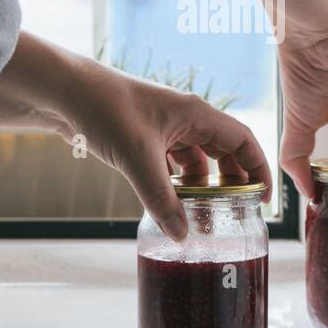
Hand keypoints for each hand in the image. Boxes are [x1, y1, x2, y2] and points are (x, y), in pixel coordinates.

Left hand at [56, 62, 271, 241]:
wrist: (63, 92)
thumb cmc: (105, 109)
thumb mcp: (138, 159)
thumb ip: (162, 200)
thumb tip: (182, 235)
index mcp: (196, 114)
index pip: (243, 141)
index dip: (258, 169)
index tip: (263, 200)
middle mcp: (185, 118)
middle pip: (223, 152)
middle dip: (231, 183)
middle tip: (234, 213)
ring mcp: (163, 127)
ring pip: (195, 160)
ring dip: (201, 186)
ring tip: (202, 214)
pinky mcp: (143, 137)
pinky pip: (171, 163)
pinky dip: (175, 183)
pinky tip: (170, 202)